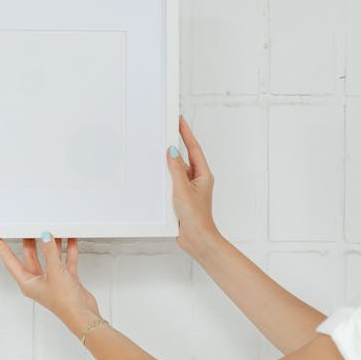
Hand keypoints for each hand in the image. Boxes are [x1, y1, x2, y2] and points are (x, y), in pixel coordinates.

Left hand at [0, 235, 101, 337]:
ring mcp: (52, 280)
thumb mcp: (55, 272)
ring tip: (51, 229)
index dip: (2, 247)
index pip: (10, 261)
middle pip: (30, 256)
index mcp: (27, 283)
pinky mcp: (65, 279)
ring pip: (48, 257)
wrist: (83, 315)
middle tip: (27, 227)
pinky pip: (64, 260)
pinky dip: (67, 250)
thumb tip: (45, 237)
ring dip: (51, 245)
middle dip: (30, 241)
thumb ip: (50, 252)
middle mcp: (38, 281)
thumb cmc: (65, 303)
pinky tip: (70, 240)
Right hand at [166, 115, 220, 256]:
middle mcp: (198, 179)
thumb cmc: (196, 217)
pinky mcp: (182, 197)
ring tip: (159, 148)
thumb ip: (176, 169)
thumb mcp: (183, 189)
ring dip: (169, 161)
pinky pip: (173, 181)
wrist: (197, 238)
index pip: (193, 148)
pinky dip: (165, 176)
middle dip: (177, 143)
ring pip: (178, 169)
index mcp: (203, 174)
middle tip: (168, 129)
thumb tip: (172, 152)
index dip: (186, 133)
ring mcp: (190, 188)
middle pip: (186, 156)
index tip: (179, 121)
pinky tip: (156, 174)